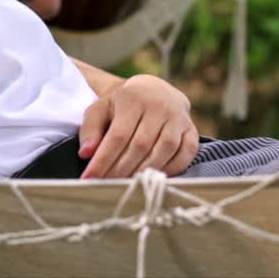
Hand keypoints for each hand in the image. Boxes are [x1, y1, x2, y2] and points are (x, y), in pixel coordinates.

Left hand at [77, 74, 198, 178]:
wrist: (154, 91)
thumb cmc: (123, 104)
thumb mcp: (101, 108)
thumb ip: (90, 129)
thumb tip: (86, 153)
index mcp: (134, 98)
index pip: (118, 135)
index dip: (104, 159)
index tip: (89, 178)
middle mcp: (160, 106)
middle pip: (140, 145)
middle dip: (121, 170)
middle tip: (105, 185)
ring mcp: (179, 118)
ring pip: (164, 150)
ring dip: (144, 172)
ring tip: (126, 185)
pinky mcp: (192, 130)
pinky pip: (185, 154)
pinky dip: (170, 170)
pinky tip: (153, 178)